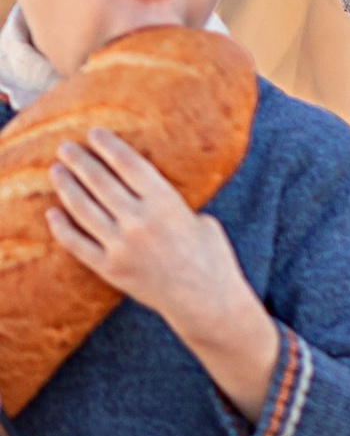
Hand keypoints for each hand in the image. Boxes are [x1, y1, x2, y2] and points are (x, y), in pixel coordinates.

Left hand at [47, 130, 280, 417]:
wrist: (207, 301)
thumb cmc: (210, 256)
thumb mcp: (200, 218)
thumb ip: (169, 203)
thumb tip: (145, 189)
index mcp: (166, 203)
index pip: (128, 164)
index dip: (108, 146)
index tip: (94, 133)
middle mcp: (140, 222)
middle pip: (100, 182)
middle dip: (80, 161)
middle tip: (66, 147)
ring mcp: (122, 246)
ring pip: (84, 209)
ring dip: (66, 187)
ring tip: (56, 171)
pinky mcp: (111, 269)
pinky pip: (78, 244)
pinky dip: (62, 227)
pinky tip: (53, 212)